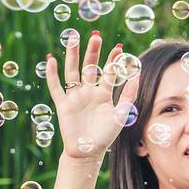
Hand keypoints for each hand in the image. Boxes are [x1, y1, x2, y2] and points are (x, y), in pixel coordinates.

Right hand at [45, 33, 139, 159]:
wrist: (88, 152)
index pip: (109, 72)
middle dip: (93, 51)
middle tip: (96, 36)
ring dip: (72, 55)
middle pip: (90, 66)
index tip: (119, 47)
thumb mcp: (121, 115)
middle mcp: (89, 92)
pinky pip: (56, 87)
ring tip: (72, 37)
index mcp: (104, 94)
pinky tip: (51, 60)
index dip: (114, 60)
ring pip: (72, 71)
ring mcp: (75, 97)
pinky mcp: (63, 105)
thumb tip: (136, 75)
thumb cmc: (106, 135)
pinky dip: (52, 74)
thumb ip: (129, 96)